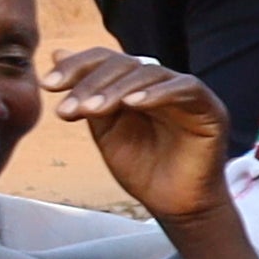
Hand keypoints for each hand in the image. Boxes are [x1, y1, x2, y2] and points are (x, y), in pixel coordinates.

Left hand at [44, 46, 231, 221]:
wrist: (173, 204)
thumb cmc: (142, 169)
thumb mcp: (104, 129)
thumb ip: (86, 96)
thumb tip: (57, 54)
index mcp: (135, 85)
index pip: (106, 60)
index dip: (76, 67)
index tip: (48, 87)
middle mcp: (161, 84)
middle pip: (124, 64)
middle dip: (91, 83)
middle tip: (69, 108)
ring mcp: (186, 93)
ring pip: (149, 73)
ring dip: (116, 89)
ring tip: (92, 110)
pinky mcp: (210, 108)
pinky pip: (185, 88)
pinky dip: (158, 93)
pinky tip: (133, 104)